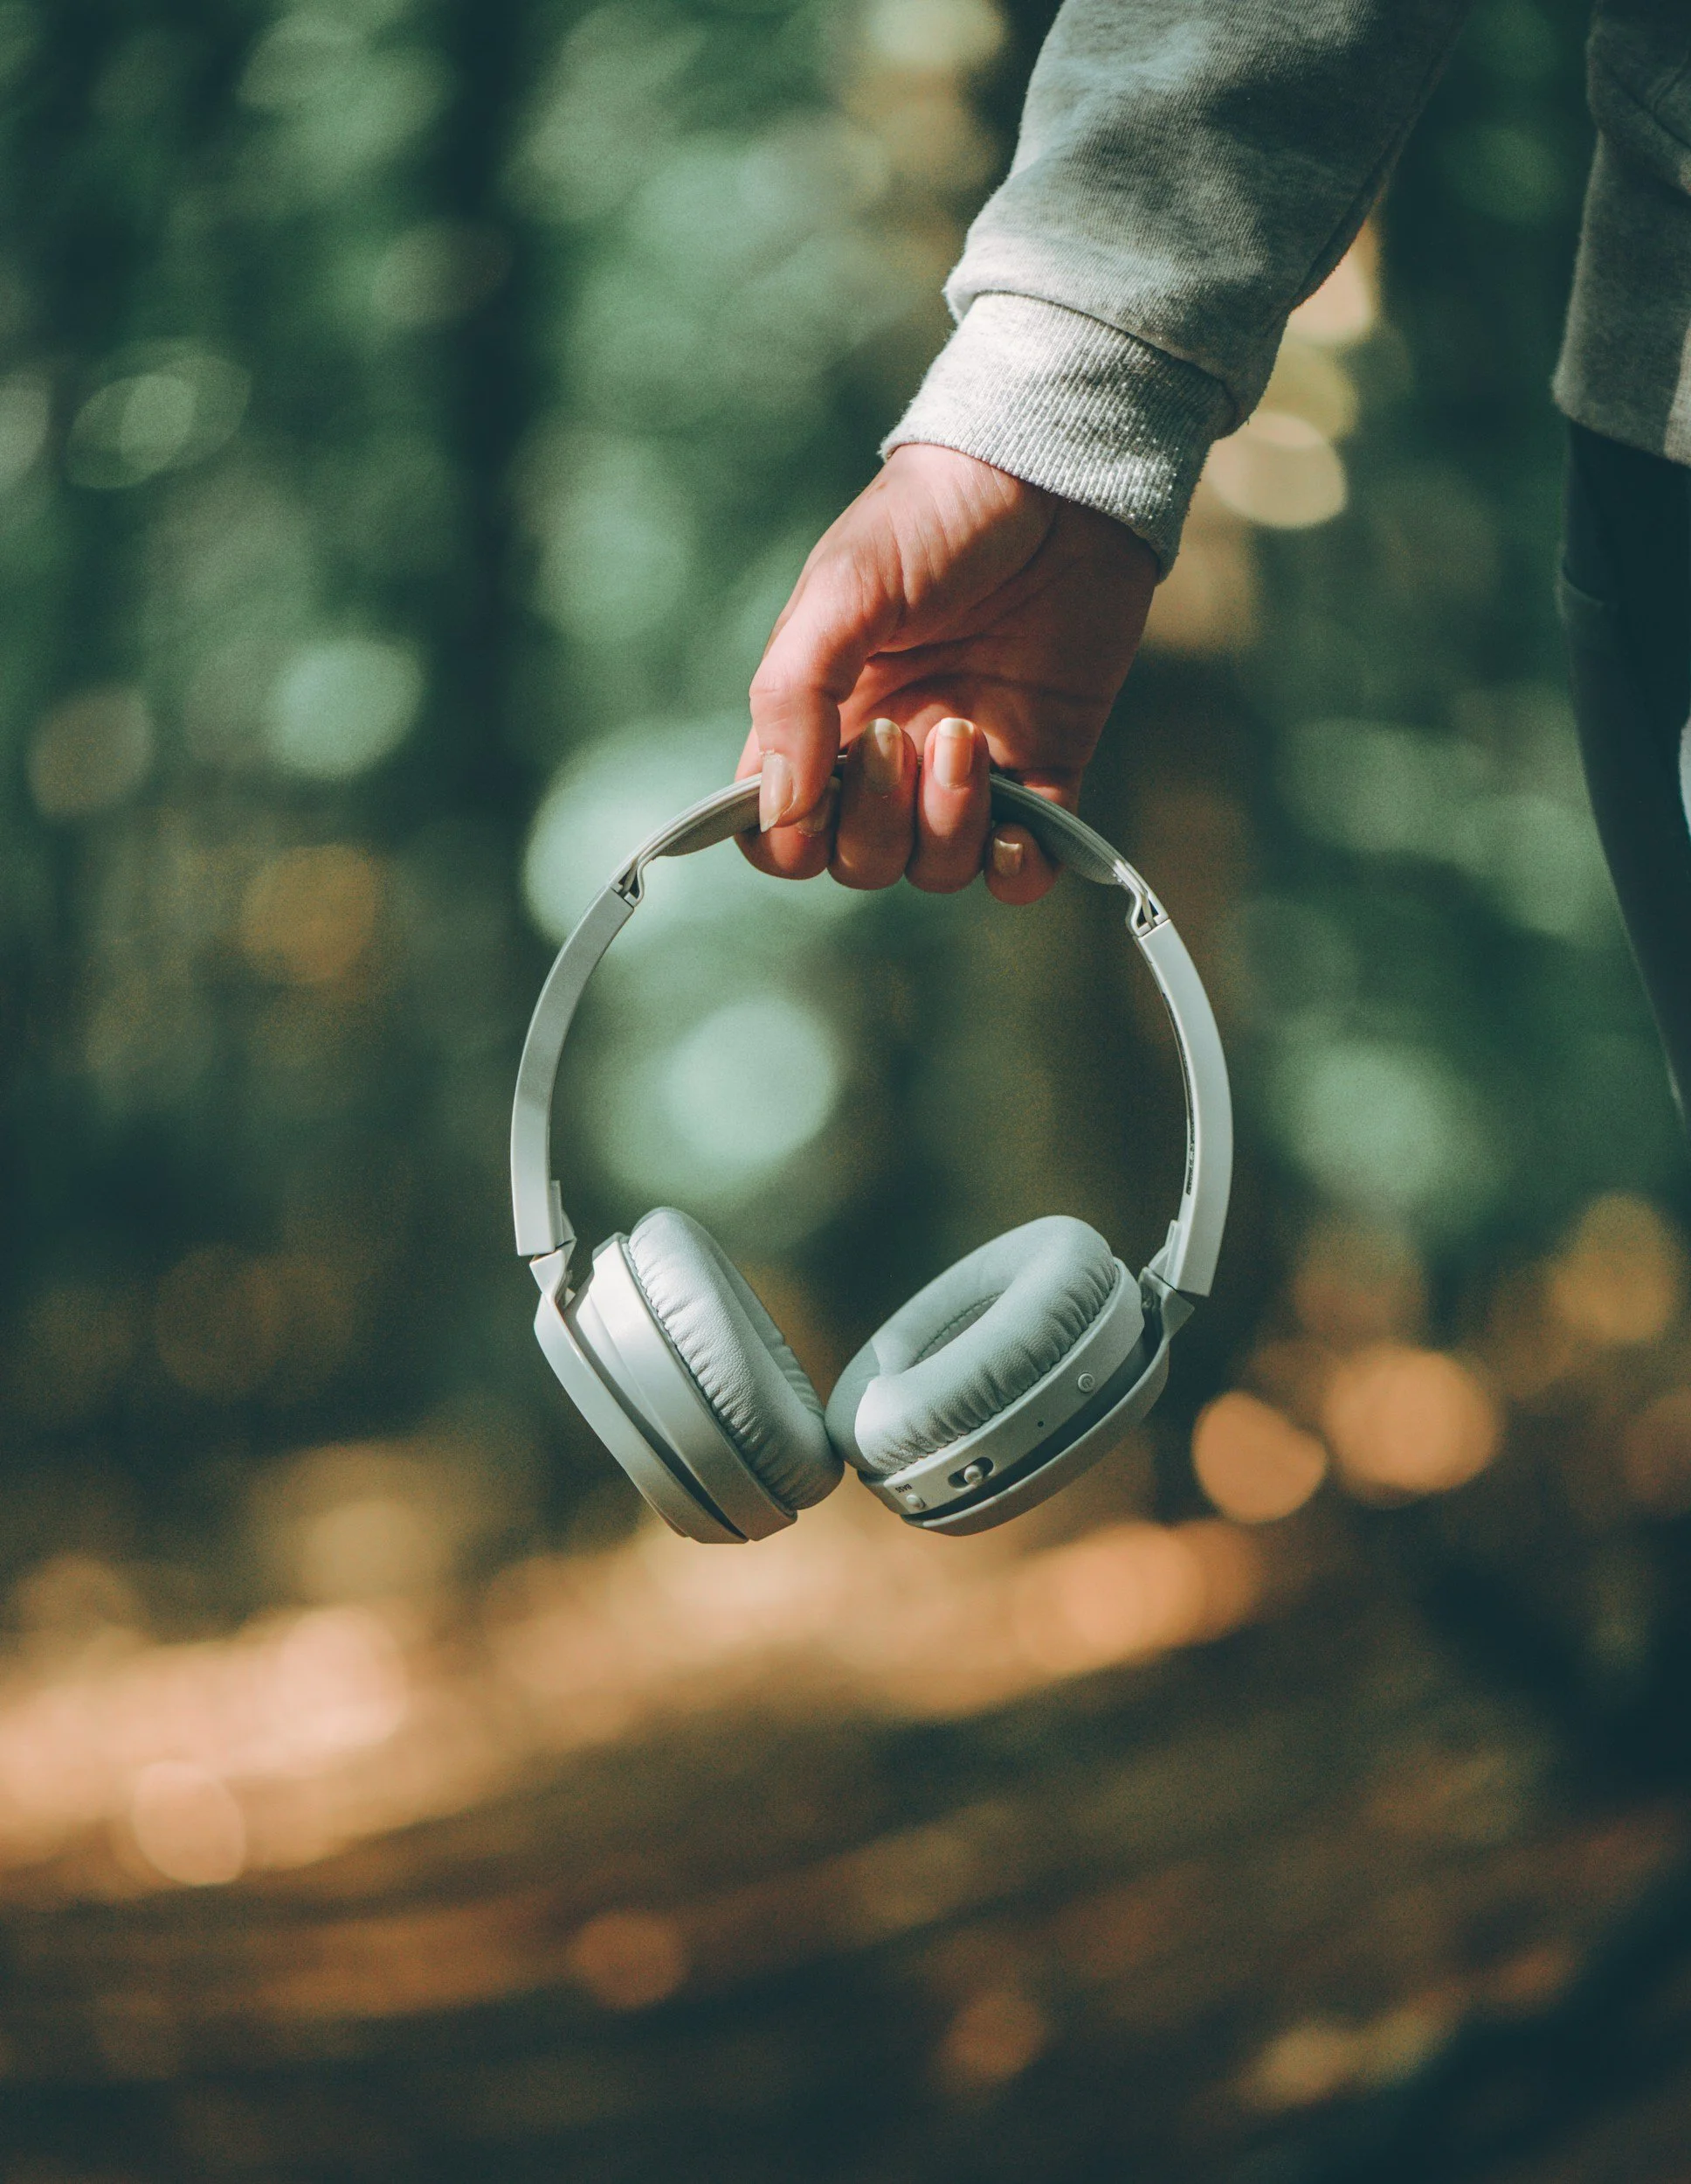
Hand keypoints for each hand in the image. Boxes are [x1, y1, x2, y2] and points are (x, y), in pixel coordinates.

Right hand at [737, 443, 1159, 903]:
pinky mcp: (1045, 768)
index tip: (812, 802)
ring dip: (949, 827)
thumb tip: (779, 807)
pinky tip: (1019, 831)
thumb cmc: (935, 518)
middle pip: (859, 862)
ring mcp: (967, 770)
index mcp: (821, 719)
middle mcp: (888, 759)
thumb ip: (793, 696)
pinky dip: (1017, 871)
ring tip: (970, 737)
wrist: (1056, 480)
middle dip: (879, 823)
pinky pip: (1022, 868)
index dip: (787, 842)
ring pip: (937, 869)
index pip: (777, 829)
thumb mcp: (842, 591)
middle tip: (907, 732)